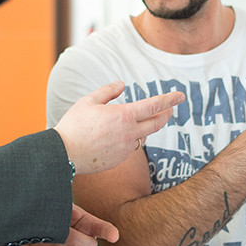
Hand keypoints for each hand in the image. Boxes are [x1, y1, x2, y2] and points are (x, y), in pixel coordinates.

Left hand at [29, 204, 118, 245]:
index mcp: (87, 223)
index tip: (113, 236)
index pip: (102, 228)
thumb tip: (68, 214)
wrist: (37, 227)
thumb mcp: (60, 208)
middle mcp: (84, 238)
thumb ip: (66, 210)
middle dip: (75, 239)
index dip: (108, 232)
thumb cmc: (52, 214)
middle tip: (62, 230)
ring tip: (54, 239)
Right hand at [54, 81, 184, 173]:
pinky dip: (130, 139)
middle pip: (156, 123)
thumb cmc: (74, 125)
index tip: (180, 95)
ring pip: (143, 136)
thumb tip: (122, 85)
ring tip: (140, 120)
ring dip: (146, 127)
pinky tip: (118, 136)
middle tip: (170, 109)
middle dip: (166, 114)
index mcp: (123, 115)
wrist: (64, 154)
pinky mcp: (120, 159)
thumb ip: (108, 91)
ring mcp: (125, 148)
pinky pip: (131, 147)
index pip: (154, 105)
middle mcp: (129, 133)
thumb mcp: (89, 101)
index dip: (169, 99)